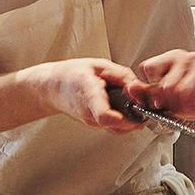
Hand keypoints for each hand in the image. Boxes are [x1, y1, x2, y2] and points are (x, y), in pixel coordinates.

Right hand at [20, 58, 143, 133]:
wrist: (53, 88)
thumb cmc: (71, 75)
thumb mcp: (98, 65)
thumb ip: (121, 75)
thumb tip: (139, 87)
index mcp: (88, 94)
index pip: (104, 115)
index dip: (121, 117)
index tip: (132, 111)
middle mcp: (89, 113)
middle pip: (116, 125)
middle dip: (134, 116)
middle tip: (141, 102)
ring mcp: (92, 122)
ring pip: (118, 128)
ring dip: (131, 119)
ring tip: (132, 103)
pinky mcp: (95, 125)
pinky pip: (115, 127)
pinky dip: (125, 120)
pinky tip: (127, 109)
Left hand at [129, 49, 194, 124]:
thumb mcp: (172, 97)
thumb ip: (150, 93)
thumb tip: (131, 89)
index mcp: (174, 58)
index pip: (148, 68)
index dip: (151, 88)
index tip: (161, 98)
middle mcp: (187, 58)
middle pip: (164, 87)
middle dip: (173, 104)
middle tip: (185, 105)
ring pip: (179, 95)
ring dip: (187, 109)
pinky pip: (194, 101)